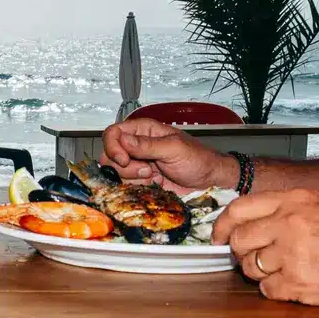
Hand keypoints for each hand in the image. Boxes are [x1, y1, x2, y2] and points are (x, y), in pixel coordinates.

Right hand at [100, 118, 237, 192]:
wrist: (208, 182)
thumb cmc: (198, 160)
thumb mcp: (174, 149)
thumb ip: (147, 145)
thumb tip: (122, 140)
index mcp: (143, 130)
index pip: (113, 133)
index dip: (113, 147)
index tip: (124, 160)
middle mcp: (136, 146)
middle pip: (109, 155)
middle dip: (124, 166)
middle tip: (146, 170)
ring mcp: (137, 164)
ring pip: (115, 172)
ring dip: (132, 178)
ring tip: (153, 176)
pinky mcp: (139, 181)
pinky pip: (125, 185)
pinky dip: (136, 187)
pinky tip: (153, 183)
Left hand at [213, 188, 318, 314]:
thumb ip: (288, 210)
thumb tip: (252, 224)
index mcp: (297, 200)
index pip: (239, 209)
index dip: (222, 225)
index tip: (219, 237)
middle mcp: (290, 223)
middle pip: (238, 241)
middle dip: (243, 252)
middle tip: (260, 257)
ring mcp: (293, 254)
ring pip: (250, 268)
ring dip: (262, 273)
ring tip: (290, 270)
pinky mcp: (299, 284)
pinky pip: (267, 290)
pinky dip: (278, 291)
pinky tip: (300, 284)